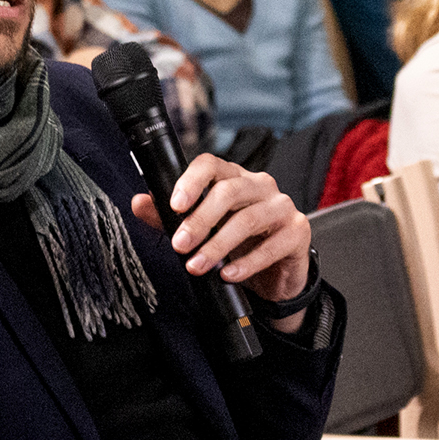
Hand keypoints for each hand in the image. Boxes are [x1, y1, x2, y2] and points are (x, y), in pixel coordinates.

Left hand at [129, 154, 312, 319]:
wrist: (277, 273)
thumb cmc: (240, 245)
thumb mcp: (204, 230)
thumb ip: (170, 217)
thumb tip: (140, 203)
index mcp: (235, 178)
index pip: (211, 165)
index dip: (191, 181)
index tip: (174, 205)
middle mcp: (260, 186)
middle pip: (229, 192)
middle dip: (200, 220)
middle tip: (180, 245)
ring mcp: (282, 207)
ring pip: (248, 219)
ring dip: (218, 245)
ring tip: (197, 266)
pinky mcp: (298, 232)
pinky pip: (271, 246)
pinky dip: (246, 263)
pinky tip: (228, 275)